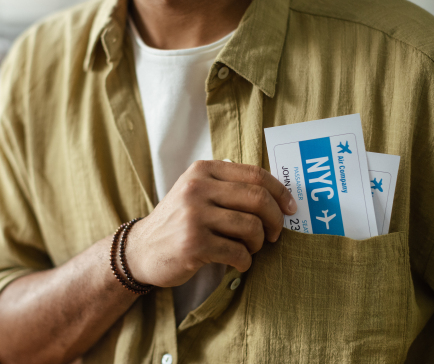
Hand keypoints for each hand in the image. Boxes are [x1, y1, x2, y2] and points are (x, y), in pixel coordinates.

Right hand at [124, 160, 296, 287]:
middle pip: (257, 199)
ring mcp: (194, 216)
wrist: (142, 249)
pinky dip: (245, 261)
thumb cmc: (178, 221)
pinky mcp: (194, 244)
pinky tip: (238, 263)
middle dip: (275, 220)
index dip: (280, 192)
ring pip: (251, 227)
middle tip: (274, 234)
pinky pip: (238, 252)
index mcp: (203, 171)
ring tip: (249, 249)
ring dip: (258, 243)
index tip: (291, 208)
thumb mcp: (196, 192)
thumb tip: (277, 195)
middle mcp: (197, 188)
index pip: (255, 174)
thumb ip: (228, 186)